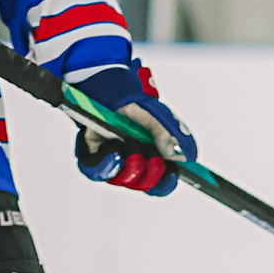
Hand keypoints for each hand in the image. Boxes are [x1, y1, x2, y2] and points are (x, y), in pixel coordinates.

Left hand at [72, 63, 195, 196]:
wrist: (105, 88)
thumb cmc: (131, 104)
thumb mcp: (154, 115)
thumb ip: (167, 134)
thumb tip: (181, 156)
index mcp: (151, 156)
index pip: (161, 182)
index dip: (166, 183)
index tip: (172, 174)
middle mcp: (131, 162)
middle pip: (142, 184)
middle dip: (150, 172)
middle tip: (152, 158)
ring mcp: (111, 160)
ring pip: (121, 179)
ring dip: (130, 164)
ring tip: (130, 144)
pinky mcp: (92, 155)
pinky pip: (96, 171)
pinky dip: (106, 166)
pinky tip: (114, 155)